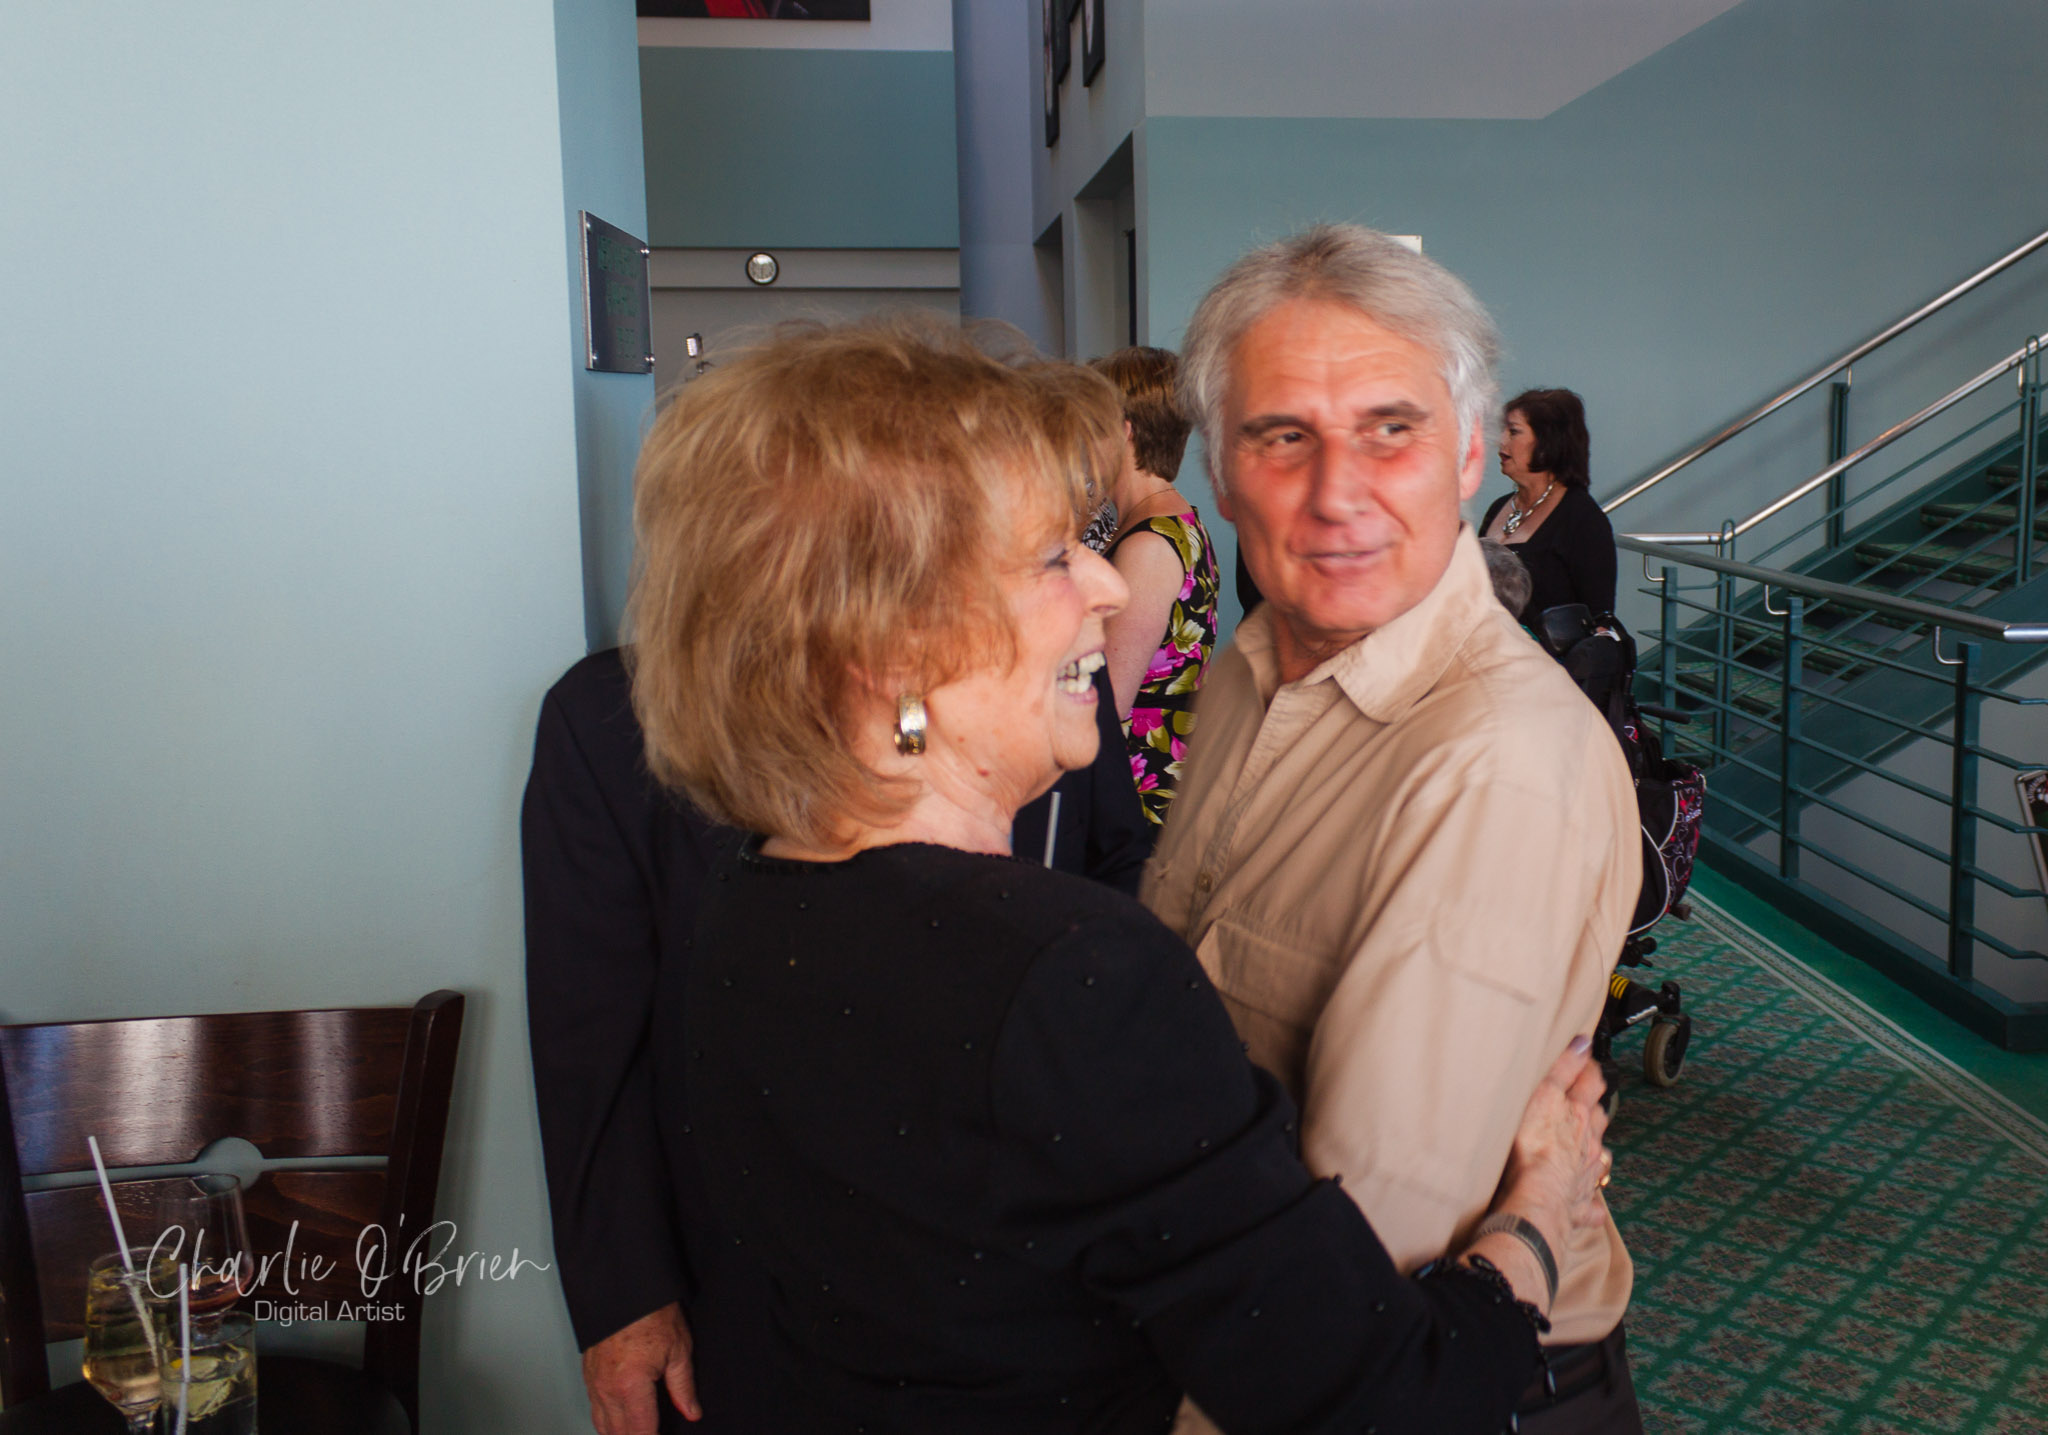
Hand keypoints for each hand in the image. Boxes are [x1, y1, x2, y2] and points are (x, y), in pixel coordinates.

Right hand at [582, 1302, 700, 1433]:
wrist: (625, 1287)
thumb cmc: (650, 1311)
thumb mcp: (678, 1350)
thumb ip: (684, 1387)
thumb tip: (691, 1411)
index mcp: (631, 1386)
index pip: (642, 1433)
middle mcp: (607, 1388)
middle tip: (655, 1434)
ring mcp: (594, 1383)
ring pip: (603, 1426)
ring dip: (620, 1434)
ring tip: (639, 1432)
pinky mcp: (588, 1375)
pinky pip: (595, 1409)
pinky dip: (607, 1421)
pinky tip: (620, 1422)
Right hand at [1499, 1036, 1610, 1242]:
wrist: (1537, 1198)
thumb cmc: (1534, 1148)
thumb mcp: (1544, 1095)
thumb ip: (1564, 1069)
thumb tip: (1583, 1042)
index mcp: (1578, 1116)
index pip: (1590, 1086)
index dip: (1590, 1073)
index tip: (1587, 1062)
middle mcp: (1588, 1144)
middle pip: (1598, 1121)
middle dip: (1594, 1109)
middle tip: (1586, 1102)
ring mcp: (1585, 1175)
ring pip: (1597, 1158)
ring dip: (1594, 1150)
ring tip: (1585, 1147)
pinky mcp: (1578, 1204)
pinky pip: (1589, 1204)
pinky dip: (1590, 1203)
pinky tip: (1590, 1206)